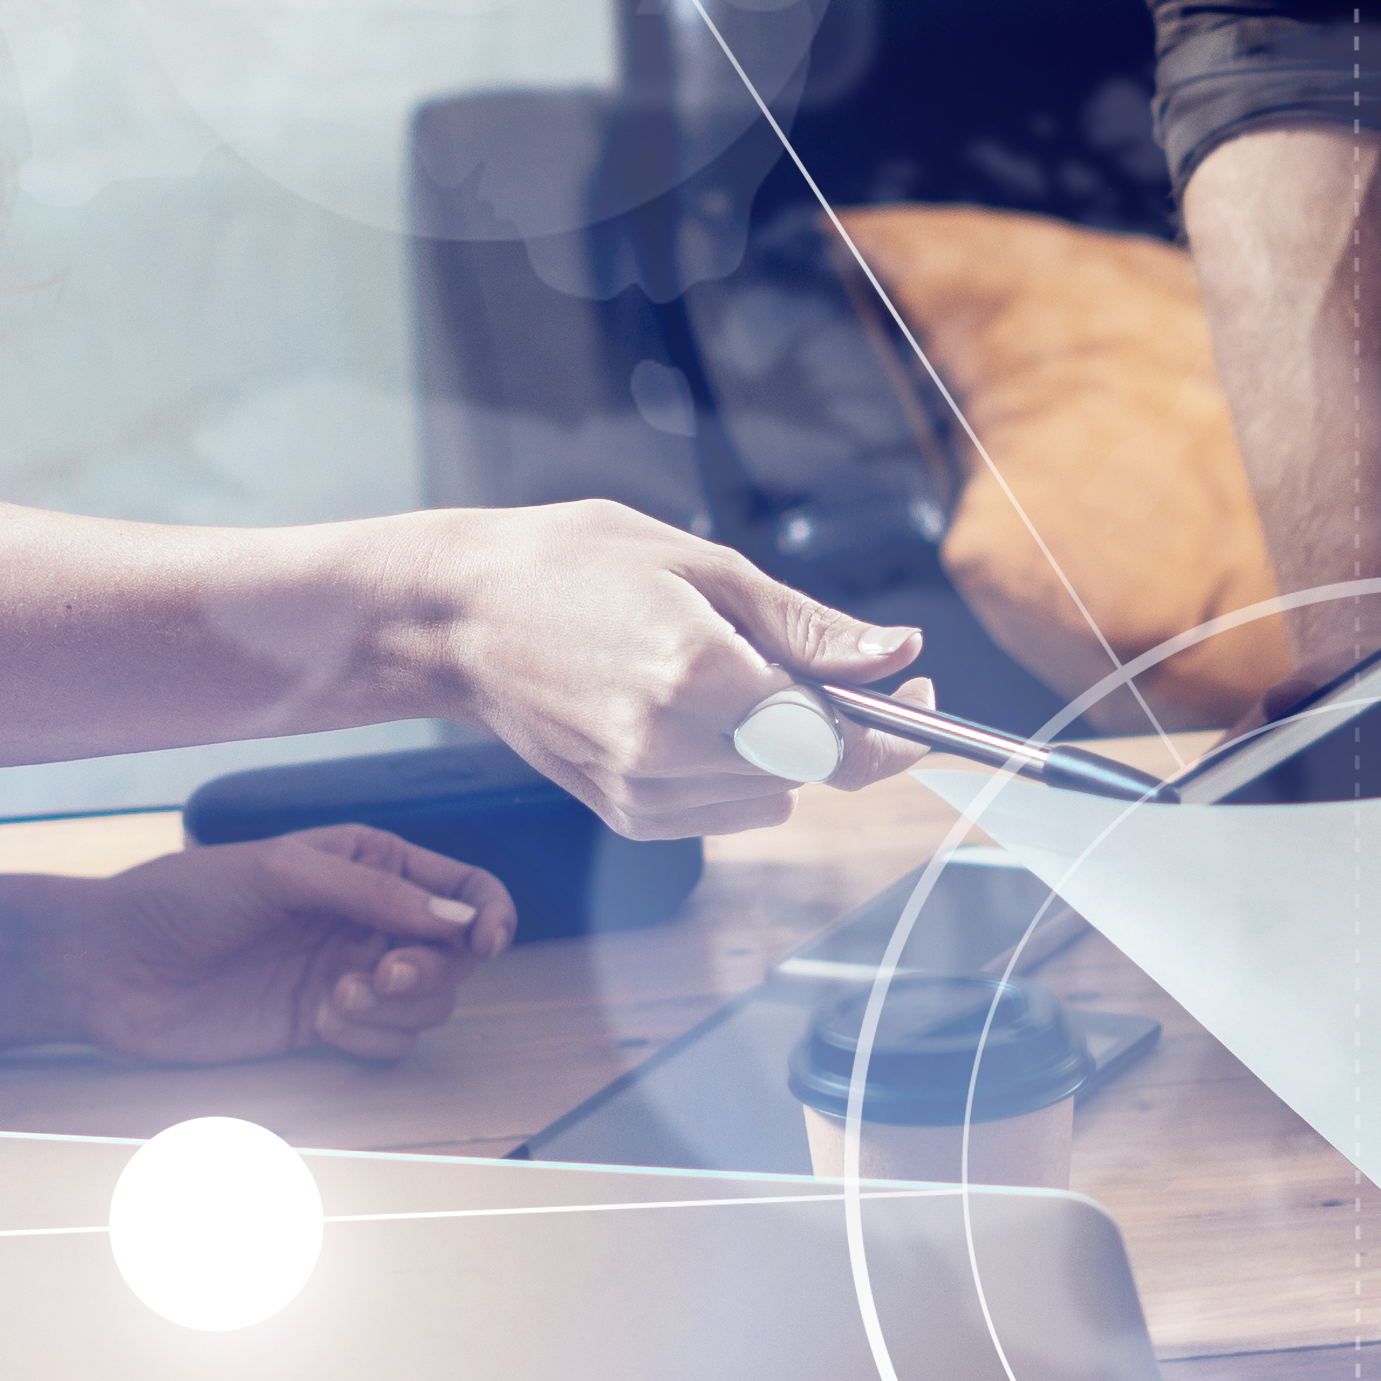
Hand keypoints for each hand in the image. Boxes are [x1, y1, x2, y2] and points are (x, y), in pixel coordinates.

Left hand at [54, 831, 513, 1063]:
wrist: (111, 966)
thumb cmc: (181, 898)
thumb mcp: (280, 871)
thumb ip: (372, 891)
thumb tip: (457, 918)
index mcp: (366, 862)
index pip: (460, 886)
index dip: (487, 914)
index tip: (484, 943)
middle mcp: (365, 918)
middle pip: (454, 954)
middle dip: (432, 968)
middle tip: (378, 974)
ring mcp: (346, 973)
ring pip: (428, 1004)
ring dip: (398, 1006)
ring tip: (335, 997)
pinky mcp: (323, 1025)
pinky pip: (386, 1041)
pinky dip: (370, 1038)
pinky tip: (322, 1022)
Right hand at [401, 503, 925, 836]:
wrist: (460, 617)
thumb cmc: (574, 565)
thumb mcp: (703, 565)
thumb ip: (807, 626)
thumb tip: (897, 654)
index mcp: (695, 673)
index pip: (833, 739)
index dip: (894, 731)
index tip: (921, 698)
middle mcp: (667, 745)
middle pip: (809, 769)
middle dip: (839, 725)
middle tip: (834, 668)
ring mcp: (641, 789)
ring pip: (771, 794)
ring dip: (782, 747)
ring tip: (726, 674)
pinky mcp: (623, 814)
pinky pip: (721, 810)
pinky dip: (735, 770)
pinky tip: (694, 713)